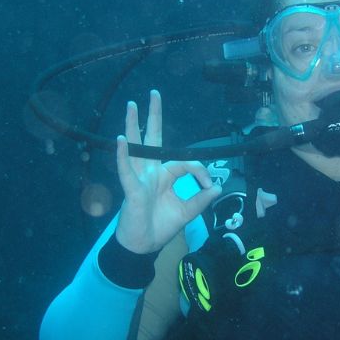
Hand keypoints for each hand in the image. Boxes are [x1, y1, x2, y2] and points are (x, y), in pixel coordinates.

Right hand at [114, 90, 221, 253]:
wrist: (142, 246)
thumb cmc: (160, 226)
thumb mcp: (186, 212)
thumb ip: (201, 199)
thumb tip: (217, 186)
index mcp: (164, 176)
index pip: (184, 161)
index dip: (200, 171)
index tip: (209, 186)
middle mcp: (150, 173)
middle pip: (152, 139)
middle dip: (153, 116)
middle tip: (154, 94)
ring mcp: (139, 179)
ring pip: (136, 148)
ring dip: (133, 127)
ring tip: (131, 106)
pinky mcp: (131, 190)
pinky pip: (126, 170)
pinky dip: (123, 156)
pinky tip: (122, 140)